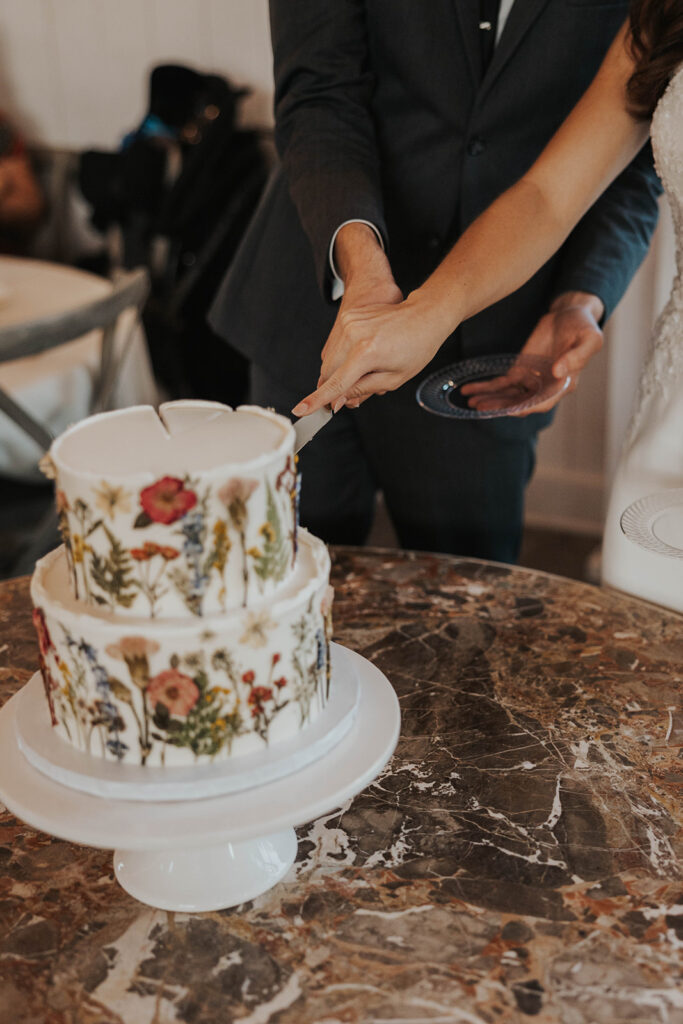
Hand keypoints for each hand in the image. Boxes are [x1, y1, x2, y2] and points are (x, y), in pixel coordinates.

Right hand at [316, 221, 401, 407]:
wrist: (425, 314)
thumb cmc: (417, 347)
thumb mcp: (394, 378)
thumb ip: (363, 390)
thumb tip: (339, 400)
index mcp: (367, 352)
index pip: (336, 383)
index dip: (317, 400)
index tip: (301, 410)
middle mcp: (353, 335)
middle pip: (328, 372)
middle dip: (334, 388)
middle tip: (352, 397)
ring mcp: (348, 323)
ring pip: (330, 360)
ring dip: (338, 373)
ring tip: (366, 372)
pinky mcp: (348, 318)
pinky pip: (336, 346)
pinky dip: (343, 358)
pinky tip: (363, 357)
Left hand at [462, 291, 603, 416]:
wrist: (570, 314)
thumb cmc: (584, 327)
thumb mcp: (589, 339)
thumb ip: (576, 357)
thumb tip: (557, 372)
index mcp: (563, 384)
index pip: (543, 403)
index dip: (526, 408)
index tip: (509, 410)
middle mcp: (545, 387)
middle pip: (520, 403)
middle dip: (501, 407)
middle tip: (481, 407)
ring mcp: (531, 380)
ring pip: (508, 396)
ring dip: (490, 400)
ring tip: (471, 402)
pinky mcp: (520, 371)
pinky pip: (502, 383)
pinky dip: (486, 388)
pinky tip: (469, 390)